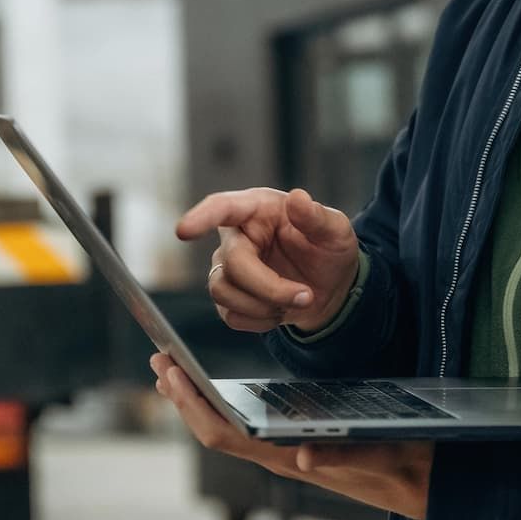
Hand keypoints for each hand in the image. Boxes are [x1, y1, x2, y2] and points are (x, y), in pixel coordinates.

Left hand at [151, 353, 432, 519]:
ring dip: (198, 401)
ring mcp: (288, 455)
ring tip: (176, 370)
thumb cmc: (409, 469)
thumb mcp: (387, 457)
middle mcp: (282, 459)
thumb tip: (304, 458)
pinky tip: (217, 392)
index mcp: (293, 458)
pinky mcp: (297, 450)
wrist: (429, 489)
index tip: (169, 372)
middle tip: (159, 360)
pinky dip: (223, 406)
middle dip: (184, 397)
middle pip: (217, 430)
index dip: (192, 405)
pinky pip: (248, 429)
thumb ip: (347, 459)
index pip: (227, 435)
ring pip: (229, 430)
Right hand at [176, 187, 359, 335]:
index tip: (184, 230)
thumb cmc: (328, 250)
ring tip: (295, 301)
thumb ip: (317, 216)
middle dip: (270, 287)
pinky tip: (280, 312)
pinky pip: (230, 315)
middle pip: (231, 263)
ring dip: (264, 305)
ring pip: (223, 292)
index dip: (202, 217)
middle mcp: (237, 236)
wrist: (330, 288)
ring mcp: (228, 267)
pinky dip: (260, 321)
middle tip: (306, 296)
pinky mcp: (228, 297)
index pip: (222, 207)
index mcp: (258, 209)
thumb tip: (298, 198)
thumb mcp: (336, 231)